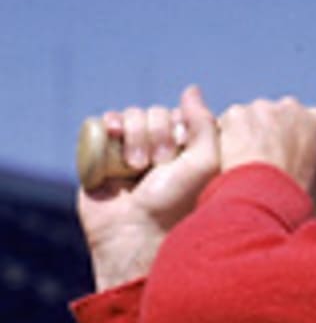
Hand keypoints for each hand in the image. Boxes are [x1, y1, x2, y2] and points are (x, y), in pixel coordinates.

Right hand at [77, 85, 219, 291]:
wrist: (136, 232)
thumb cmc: (177, 204)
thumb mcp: (204, 163)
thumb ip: (204, 124)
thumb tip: (191, 90)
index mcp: (186, 154)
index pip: (179, 117)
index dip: (176, 129)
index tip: (177, 157)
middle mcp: (159, 152)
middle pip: (155, 113)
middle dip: (156, 135)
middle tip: (157, 166)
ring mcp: (130, 153)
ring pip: (131, 116)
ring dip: (135, 136)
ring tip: (136, 166)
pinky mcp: (104, 156)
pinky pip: (105, 123)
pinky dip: (110, 124)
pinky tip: (113, 136)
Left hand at [217, 96, 315, 216]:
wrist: (272, 198)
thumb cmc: (302, 199)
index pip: (310, 128)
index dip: (300, 145)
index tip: (293, 159)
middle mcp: (294, 108)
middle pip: (281, 118)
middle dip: (274, 135)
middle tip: (268, 164)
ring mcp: (263, 108)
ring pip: (254, 120)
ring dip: (251, 138)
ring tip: (247, 168)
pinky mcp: (237, 114)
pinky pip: (231, 126)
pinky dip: (229, 142)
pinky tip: (231, 163)